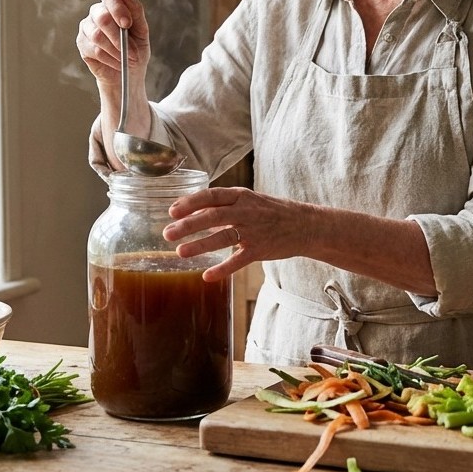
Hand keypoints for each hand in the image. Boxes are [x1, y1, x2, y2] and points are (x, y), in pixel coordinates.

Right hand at [75, 0, 152, 87]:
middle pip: (102, 17)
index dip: (118, 8)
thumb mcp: (142, 31)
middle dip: (119, 37)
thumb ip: (136, 11)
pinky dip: (109, 58)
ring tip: (126, 58)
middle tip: (131, 50)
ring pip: (97, 36)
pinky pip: (94, 50)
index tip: (127, 24)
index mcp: (113, 4)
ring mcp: (87, 27)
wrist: (129, 73)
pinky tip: (116, 61)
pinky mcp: (81, 43)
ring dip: (116, 50)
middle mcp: (97, 12)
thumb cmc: (136, 49)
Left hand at [164, 187, 321, 282]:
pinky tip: (207, 276)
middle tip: (168, 234)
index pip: (211, 196)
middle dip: (188, 225)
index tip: (172, 211)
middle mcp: (246, 211)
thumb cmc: (271, 212)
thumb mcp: (249, 201)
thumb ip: (223, 206)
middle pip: (212, 216)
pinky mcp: (260, 250)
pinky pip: (238, 261)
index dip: (190, 203)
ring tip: (180, 252)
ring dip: (200, 245)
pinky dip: (222, 269)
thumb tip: (191, 212)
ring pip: (223, 238)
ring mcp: (254, 231)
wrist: (304, 225)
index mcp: (241, 196)